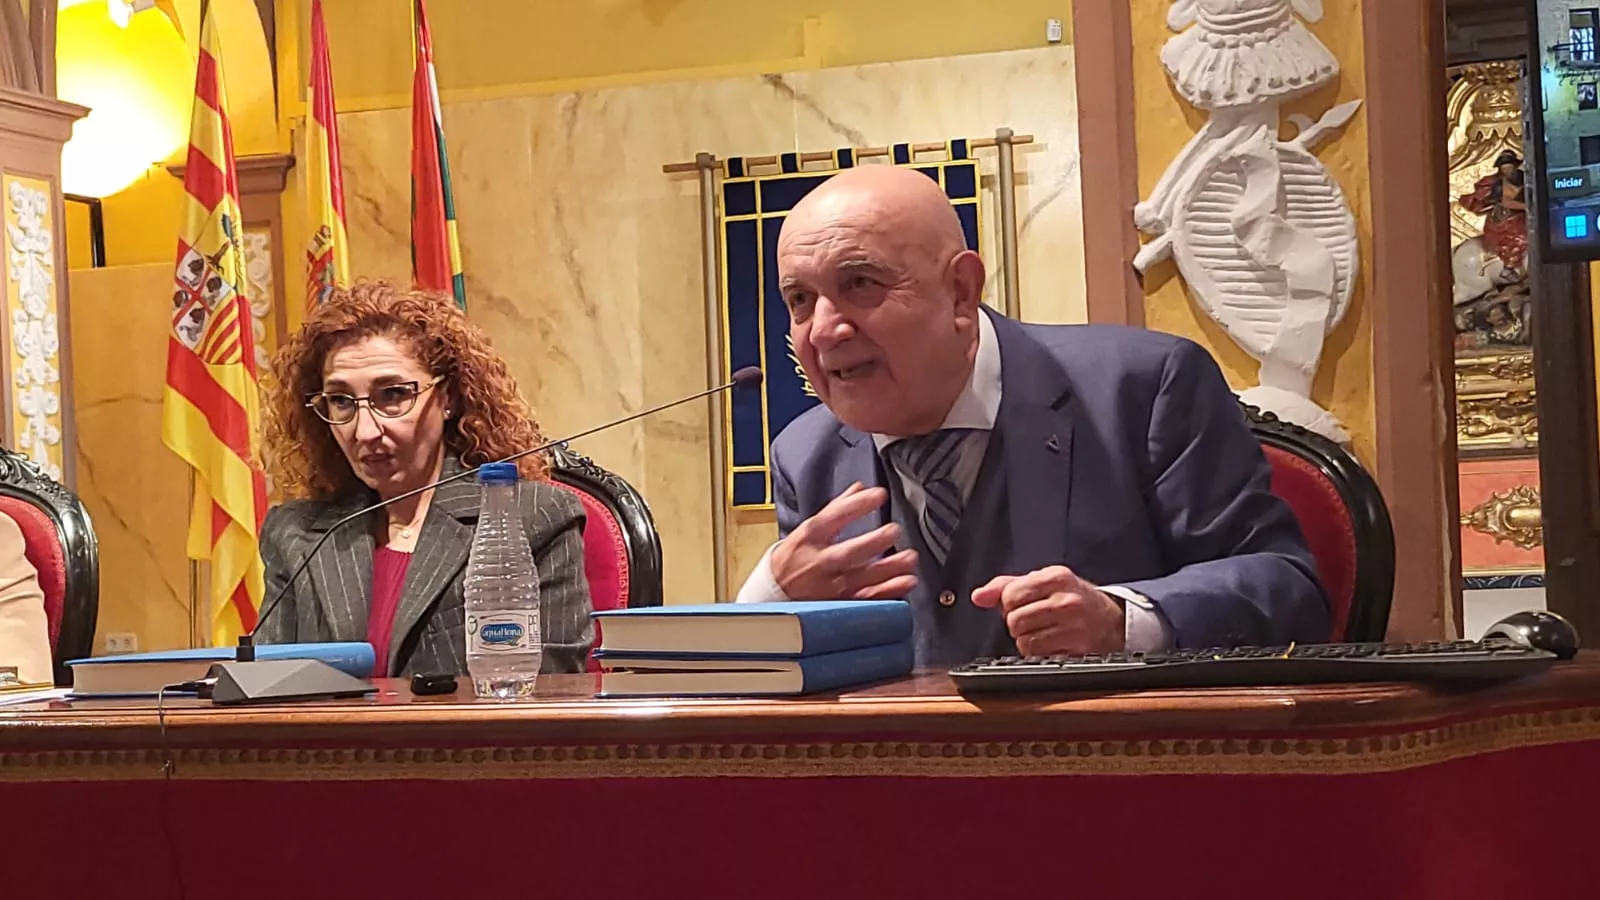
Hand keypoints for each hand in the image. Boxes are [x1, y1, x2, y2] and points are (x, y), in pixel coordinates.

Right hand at [771, 483, 918, 599]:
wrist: (773, 592)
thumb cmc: (793, 557)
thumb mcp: (808, 529)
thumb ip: (836, 508)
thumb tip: (859, 488)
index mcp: (809, 537)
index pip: (833, 517)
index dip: (857, 505)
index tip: (879, 494)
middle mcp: (819, 562)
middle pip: (847, 552)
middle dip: (872, 542)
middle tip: (894, 531)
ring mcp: (829, 586)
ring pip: (861, 578)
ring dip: (888, 569)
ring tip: (909, 558)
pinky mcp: (839, 604)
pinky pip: (866, 599)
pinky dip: (887, 592)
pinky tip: (906, 582)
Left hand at [970, 566, 1124, 656]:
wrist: (1111, 620)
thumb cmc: (1072, 599)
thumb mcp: (1043, 582)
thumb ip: (1005, 586)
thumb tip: (978, 597)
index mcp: (1056, 577)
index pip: (1010, 595)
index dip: (1009, 604)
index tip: (1022, 605)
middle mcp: (1067, 600)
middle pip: (1014, 620)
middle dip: (1018, 624)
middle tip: (1034, 621)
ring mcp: (1074, 626)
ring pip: (1024, 641)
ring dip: (1027, 640)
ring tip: (1043, 632)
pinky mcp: (1077, 649)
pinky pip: (1038, 656)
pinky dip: (1038, 653)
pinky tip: (1051, 644)